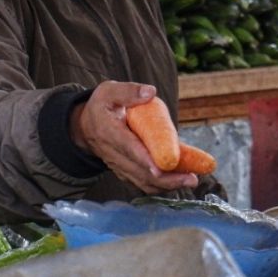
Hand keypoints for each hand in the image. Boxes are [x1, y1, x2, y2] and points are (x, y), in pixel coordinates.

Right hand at [70, 82, 198, 193]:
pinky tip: (181, 180)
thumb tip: (150, 92)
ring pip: (143, 181)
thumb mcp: (109, 91)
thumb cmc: (102, 106)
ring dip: (167, 184)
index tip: (163, 167)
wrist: (86, 126)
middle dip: (166, 178)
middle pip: (139, 171)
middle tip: (191, 178)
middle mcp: (112, 153)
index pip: (128, 148)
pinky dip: (162, 185)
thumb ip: (129, 91)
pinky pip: (143, 182)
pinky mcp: (126, 171)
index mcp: (108, 132)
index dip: (145, 160)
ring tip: (191, 179)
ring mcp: (119, 165)